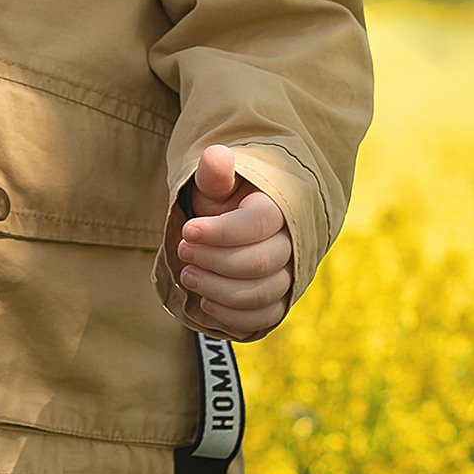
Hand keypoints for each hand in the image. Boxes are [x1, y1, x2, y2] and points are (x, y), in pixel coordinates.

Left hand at [174, 145, 291, 336]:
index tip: (187, 230)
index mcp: (278, 207)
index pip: (259, 223)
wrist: (234, 221)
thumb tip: (216, 155)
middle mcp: (291, 243)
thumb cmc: (224, 200)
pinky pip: (268, 316)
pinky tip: (206, 303)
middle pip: (261, 261)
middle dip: (215, 260)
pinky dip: (237, 317)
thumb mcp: (216, 182)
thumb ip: (215, 173)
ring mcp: (289, 274)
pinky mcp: (279, 299)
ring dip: (220, 289)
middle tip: (183, 251)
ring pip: (265, 292)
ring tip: (188, 276)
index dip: (221, 231)